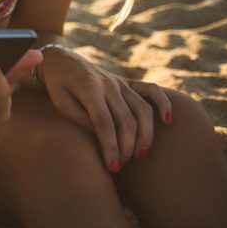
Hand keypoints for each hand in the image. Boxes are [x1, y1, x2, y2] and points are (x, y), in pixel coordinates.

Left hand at [38, 46, 172, 171]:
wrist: (62, 61)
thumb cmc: (58, 85)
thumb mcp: (60, 102)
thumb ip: (80, 118)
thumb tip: (102, 137)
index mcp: (89, 88)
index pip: (105, 123)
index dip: (110, 147)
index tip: (112, 166)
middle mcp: (109, 84)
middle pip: (126, 120)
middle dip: (126, 147)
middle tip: (121, 165)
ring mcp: (121, 82)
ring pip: (143, 109)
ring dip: (145, 135)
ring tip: (140, 155)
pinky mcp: (128, 82)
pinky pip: (152, 90)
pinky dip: (163, 103)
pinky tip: (168, 121)